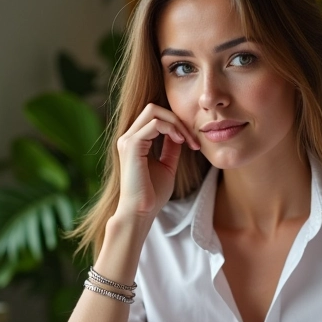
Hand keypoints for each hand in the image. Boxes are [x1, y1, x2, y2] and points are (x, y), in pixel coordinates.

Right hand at [114, 103, 198, 221]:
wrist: (140, 212)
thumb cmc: (152, 194)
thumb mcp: (167, 166)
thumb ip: (171, 149)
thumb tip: (180, 134)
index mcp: (135, 141)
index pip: (155, 117)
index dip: (177, 124)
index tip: (193, 143)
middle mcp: (128, 137)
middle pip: (154, 109)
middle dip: (177, 119)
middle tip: (193, 139)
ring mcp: (128, 140)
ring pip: (154, 111)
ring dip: (177, 123)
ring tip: (188, 141)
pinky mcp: (132, 145)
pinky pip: (155, 124)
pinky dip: (172, 129)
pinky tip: (181, 142)